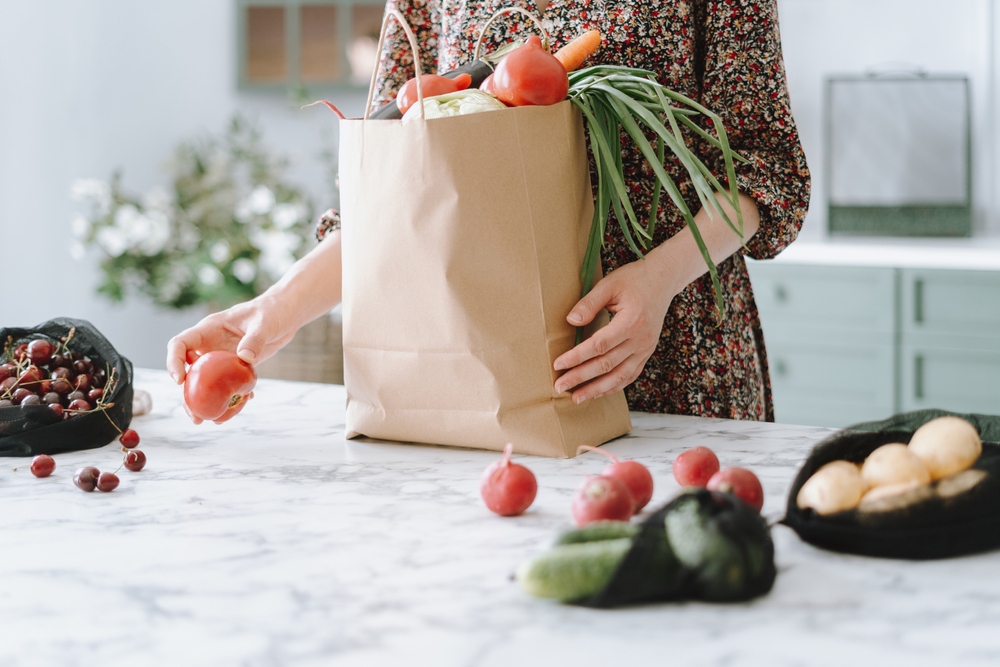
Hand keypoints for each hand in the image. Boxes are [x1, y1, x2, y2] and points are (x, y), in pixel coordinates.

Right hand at [166, 294, 298, 422]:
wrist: (285, 315)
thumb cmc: (272, 311)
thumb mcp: (264, 323)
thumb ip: (255, 339)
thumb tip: (244, 358)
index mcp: (209, 329)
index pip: (180, 343)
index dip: (174, 361)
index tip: (180, 381)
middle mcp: (210, 344)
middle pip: (188, 370)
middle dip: (187, 394)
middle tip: (195, 415)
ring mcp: (221, 357)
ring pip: (205, 381)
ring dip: (206, 401)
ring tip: (211, 420)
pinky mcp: (235, 366)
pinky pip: (227, 384)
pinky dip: (232, 396)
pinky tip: (244, 405)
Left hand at [552, 256, 675, 403]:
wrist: (663, 280)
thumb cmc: (634, 279)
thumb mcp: (610, 284)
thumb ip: (589, 303)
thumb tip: (570, 321)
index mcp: (631, 322)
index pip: (599, 345)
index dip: (577, 357)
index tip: (558, 364)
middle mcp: (641, 339)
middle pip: (607, 365)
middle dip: (581, 377)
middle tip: (559, 385)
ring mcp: (646, 349)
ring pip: (619, 376)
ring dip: (596, 389)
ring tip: (576, 397)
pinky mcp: (647, 353)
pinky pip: (630, 375)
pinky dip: (613, 387)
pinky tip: (597, 392)